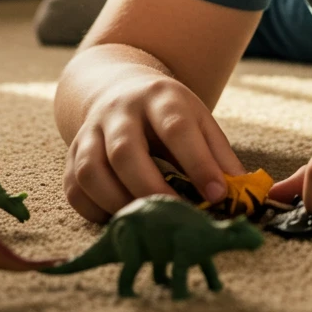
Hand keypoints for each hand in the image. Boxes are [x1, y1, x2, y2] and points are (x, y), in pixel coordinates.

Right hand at [63, 73, 245, 223]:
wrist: (121, 90)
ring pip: (92, 171)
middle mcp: (120, 111)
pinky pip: (73, 188)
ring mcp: (91, 131)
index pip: (176, 127)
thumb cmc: (170, 115)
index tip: (216, 195)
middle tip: (176, 217)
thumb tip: (238, 196)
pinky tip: (120, 218)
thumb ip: (219, 156)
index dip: (197, 163)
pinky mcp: (72, 154)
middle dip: (150, 189)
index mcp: (159, 97)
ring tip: (146, 222)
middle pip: (125, 150)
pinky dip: (94, 210)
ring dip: (119, 203)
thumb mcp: (199, 121)